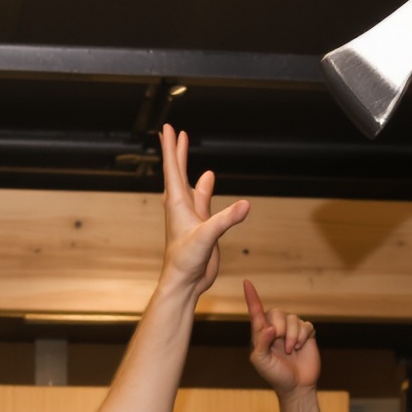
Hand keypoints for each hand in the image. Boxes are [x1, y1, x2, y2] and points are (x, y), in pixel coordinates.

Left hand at [159, 124, 249, 300]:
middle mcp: (182, 205)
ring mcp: (190, 215)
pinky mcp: (200, 225)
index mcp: (178, 203)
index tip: (167, 128)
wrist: (184, 283)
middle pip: (177, 171)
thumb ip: (225, 220)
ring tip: (185, 148)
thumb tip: (245, 206)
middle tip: (174, 131)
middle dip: (176, 150)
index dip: (171, 147)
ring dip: (186, 165)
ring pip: (188, 183)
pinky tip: (207, 179)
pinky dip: (204, 186)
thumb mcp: (206, 237)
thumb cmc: (185, 261)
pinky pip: (201, 199)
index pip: (173, 168)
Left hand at [245, 280, 320, 395]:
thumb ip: (261, 344)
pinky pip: (305, 325)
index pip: (256, 312)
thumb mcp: (261, 362)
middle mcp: (276, 328)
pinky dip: (302, 336)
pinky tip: (300, 347)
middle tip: (280, 343)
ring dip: (292, 335)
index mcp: (261, 334)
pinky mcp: (306, 334)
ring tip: (291, 350)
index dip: (252, 297)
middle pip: (277, 312)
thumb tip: (269, 327)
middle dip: (280, 327)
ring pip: (293, 318)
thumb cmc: (275, 375)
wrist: (296, 386)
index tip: (246, 283)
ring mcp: (291, 330)